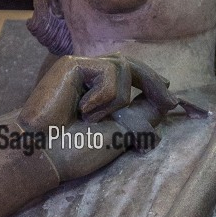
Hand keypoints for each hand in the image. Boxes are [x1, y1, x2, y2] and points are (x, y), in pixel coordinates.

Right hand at [18, 55, 176, 180]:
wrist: (45, 152)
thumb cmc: (75, 148)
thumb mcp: (120, 132)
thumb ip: (141, 115)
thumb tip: (165, 102)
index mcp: (97, 91)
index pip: (130, 76)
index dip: (152, 82)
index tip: (170, 99)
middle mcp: (89, 76)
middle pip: (131, 66)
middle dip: (153, 83)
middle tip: (170, 101)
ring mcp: (80, 67)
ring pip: (124, 69)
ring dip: (117, 100)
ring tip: (92, 120)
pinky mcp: (73, 64)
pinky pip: (109, 72)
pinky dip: (104, 97)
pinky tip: (82, 111)